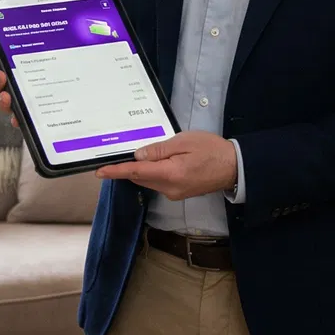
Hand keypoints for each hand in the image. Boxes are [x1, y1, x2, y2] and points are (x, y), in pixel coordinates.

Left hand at [98, 131, 237, 199]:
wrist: (234, 168)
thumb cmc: (212, 150)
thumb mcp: (185, 141)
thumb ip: (160, 149)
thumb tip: (139, 155)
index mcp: (170, 174)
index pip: (137, 172)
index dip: (117, 172)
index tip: (100, 172)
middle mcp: (169, 188)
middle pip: (141, 178)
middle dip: (129, 168)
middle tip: (119, 154)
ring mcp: (174, 194)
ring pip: (149, 181)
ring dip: (142, 170)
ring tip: (144, 153)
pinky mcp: (178, 194)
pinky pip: (158, 183)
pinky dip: (153, 173)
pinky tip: (158, 161)